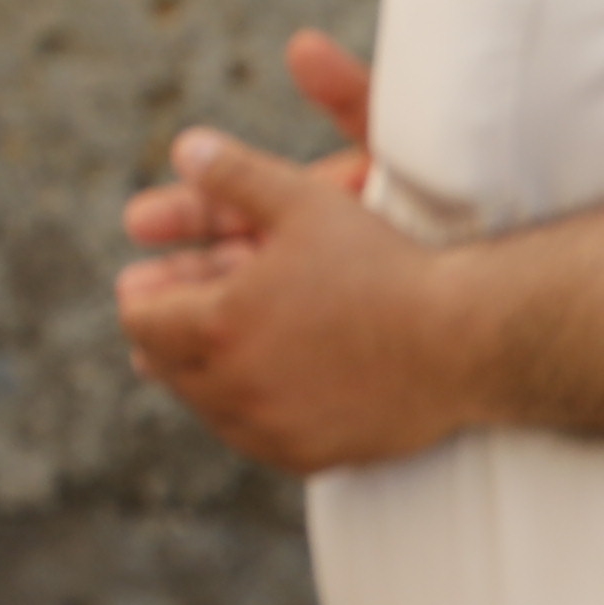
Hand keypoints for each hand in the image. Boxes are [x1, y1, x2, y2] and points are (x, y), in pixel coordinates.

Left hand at [117, 32, 466, 476]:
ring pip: (205, 407)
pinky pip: (252, 438)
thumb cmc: (385, 264)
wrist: (462, 343)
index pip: (141, 320)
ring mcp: (269, 430)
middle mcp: (234, 386)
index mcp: (220, 323)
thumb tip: (184, 147)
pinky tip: (269, 383)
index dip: (144, 296)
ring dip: (205, 374)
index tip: (148, 284)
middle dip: (166, 336)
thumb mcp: (306, 202)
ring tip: (223, 346)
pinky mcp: (306, 458)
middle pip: (163, 368)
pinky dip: (249, 410)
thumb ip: (236, 173)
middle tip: (177, 315)